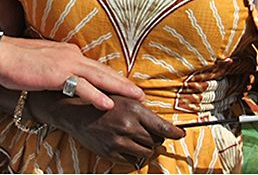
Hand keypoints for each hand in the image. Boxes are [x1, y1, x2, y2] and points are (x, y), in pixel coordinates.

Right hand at [0, 36, 143, 109]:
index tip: (127, 87)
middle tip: (142, 94)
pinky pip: (81, 86)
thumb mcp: (43, 63)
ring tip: (136, 97)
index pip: (95, 67)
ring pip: (99, 76)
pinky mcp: (56, 74)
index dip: (112, 78)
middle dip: (124, 83)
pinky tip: (108, 103)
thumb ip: (57, 69)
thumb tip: (65, 79)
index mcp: (68, 52)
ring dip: (119, 87)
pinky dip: (96, 95)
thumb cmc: (16, 61)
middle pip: (103, 70)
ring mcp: (65, 63)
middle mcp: (71, 55)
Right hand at [30, 93, 183, 163]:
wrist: (75, 111)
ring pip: (146, 151)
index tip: (181, 134)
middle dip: (156, 137)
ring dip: (146, 146)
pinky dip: (135, 154)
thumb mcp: (123, 97)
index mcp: (133, 109)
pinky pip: (133, 160)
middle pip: (156, 141)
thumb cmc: (101, 99)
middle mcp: (128, 126)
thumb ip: (141, 108)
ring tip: (137, 136)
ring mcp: (119, 142)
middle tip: (149, 131)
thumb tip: (162, 121)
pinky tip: (128, 144)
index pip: (163, 127)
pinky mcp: (111, 153)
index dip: (175, 133)